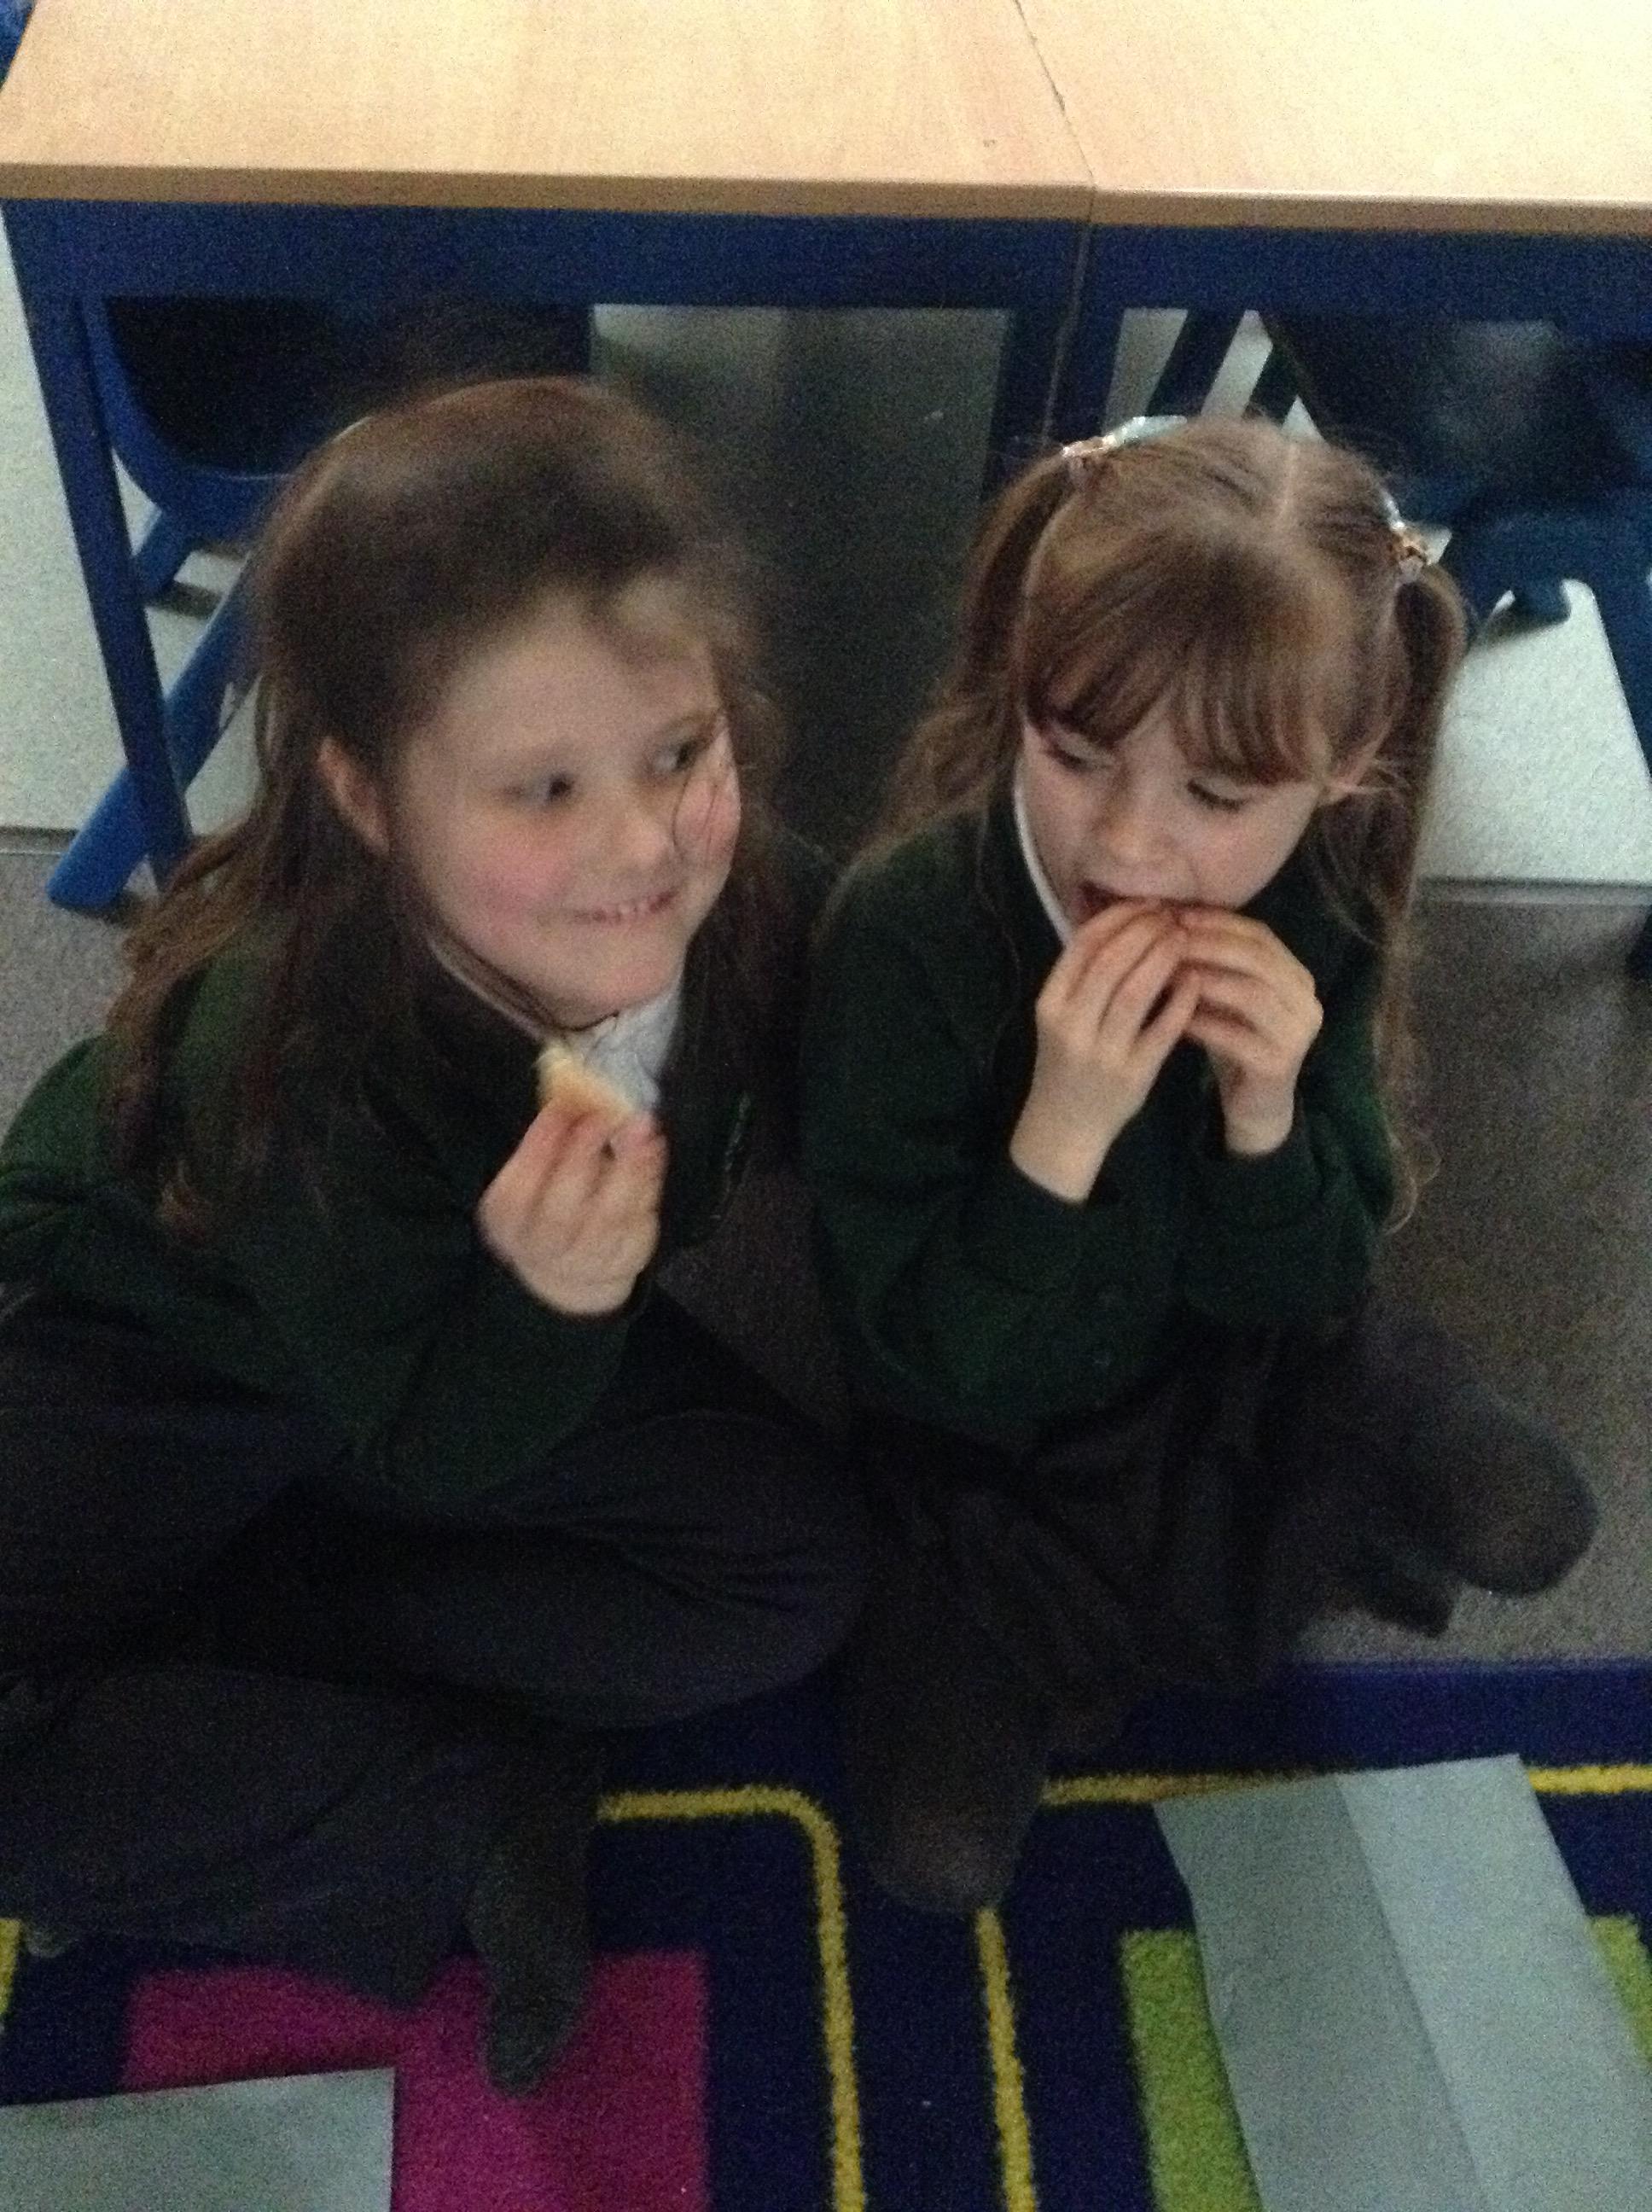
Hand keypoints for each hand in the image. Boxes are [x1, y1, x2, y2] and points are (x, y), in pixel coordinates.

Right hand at [477, 1099, 666, 1315]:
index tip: (558, 1110)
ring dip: (627, 1167)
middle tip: (601, 1118)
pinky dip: (648, 1183)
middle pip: (561, 1211)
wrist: (568, 1271)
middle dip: (581, 1159)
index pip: (517, 1192)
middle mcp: (543, 1248)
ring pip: (607, 1217)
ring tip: (638, 1126)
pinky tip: (652, 1150)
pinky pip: (638, 1221)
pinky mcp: (625, 1259)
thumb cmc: (548, 1205)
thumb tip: (572, 1091)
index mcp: (508, 1224)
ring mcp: (587, 1260)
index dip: (537, 1150)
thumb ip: (548, 1142)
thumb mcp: (533, 1177)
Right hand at [1011, 902, 1201, 1200]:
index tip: (1147, 904)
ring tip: (1184, 938)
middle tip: (1171, 917)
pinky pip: (1163, 1029)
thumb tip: (1125, 918)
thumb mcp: (1061, 1014)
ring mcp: (1103, 1052)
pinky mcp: (1134, 1075)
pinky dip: (1181, 1000)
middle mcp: (1072, 1026)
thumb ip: (1084, 974)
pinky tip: (1195, 980)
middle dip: (1146, 931)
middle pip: (1112, 963)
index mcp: (1050, 1004)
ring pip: (1137, 992)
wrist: (1065, 1124)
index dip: (1119, 917)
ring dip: (1164, 958)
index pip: (1084, 945)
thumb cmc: (1067, 1059)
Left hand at [1174, 908, 1321, 1154]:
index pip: (1259, 935)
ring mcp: (1298, 1033)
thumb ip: (1214, 963)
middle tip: (1168, 940)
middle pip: (1257, 959)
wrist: (1255, 1106)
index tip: (1175, 915)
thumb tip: (1170, 918)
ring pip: (1251, 994)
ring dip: (1205, 980)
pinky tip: (1175, 1020)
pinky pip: (1237, 1037)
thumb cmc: (1235, 1042)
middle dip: (1209, 945)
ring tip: (1167, 975)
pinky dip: (1204, 1024)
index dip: (1217, 922)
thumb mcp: (1226, 997)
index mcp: (1296, 976)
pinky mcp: (1279, 1064)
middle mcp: (1306, 1000)